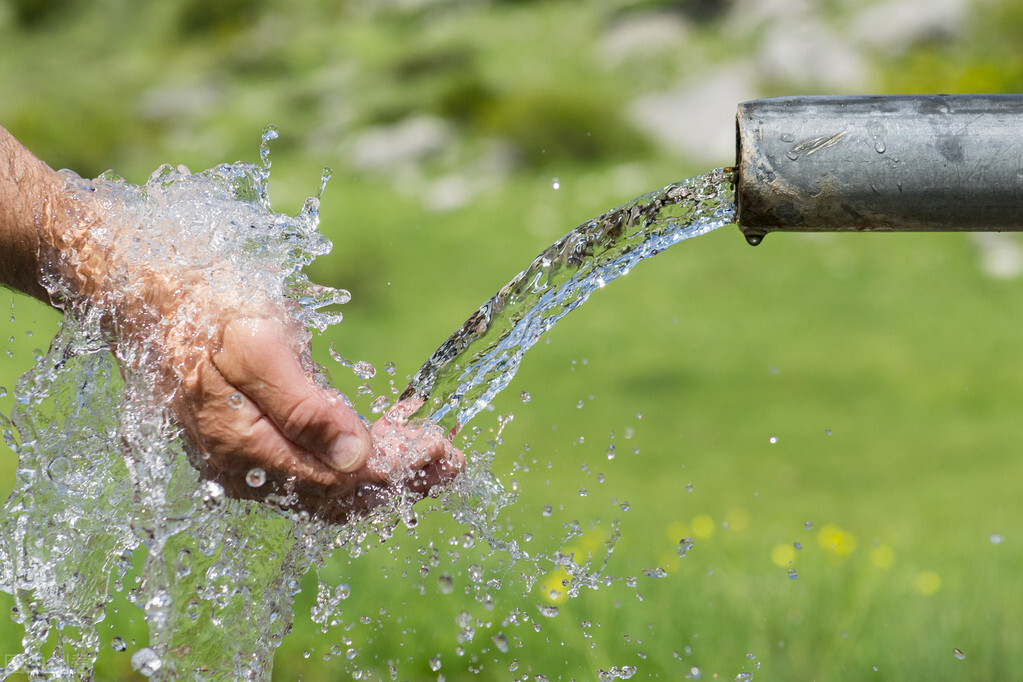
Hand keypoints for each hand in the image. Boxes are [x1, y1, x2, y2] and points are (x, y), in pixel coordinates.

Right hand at [169, 314, 463, 521]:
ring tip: (435, 449)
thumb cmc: (206, 309)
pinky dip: (360, 449)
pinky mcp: (255, 440)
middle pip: (338, 493)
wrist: (148, 291)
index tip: (441, 451)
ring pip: (330, 480)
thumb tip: (356, 459)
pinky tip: (393, 429)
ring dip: (386, 467)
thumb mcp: (258, 349)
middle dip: (401, 478)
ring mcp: (248, 458)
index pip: (338, 483)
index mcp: (245, 451)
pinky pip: (315, 460)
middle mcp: (245, 469)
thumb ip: (305, 409)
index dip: (395, 472)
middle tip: (452, 460)